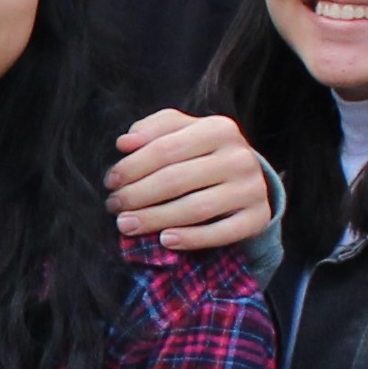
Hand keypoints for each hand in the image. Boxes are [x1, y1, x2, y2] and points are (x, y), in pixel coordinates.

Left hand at [109, 110, 274, 251]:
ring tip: (126, 225)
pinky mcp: (257, 217)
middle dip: (137, 195)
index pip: (164, 149)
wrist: (245, 176)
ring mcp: (252, 188)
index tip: (110, 181)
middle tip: (113, 206)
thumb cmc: (200, 151)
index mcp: (219, 129)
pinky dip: (191, 239)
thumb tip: (125, 143)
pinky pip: (222, 233)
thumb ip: (152, 130)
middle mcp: (240, 157)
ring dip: (155, 219)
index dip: (132, 167)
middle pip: (176, 180)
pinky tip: (165, 240)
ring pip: (196, 208)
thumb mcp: (179, 131)